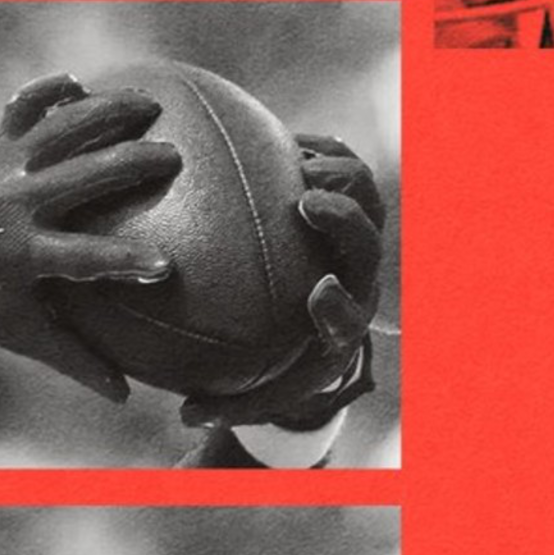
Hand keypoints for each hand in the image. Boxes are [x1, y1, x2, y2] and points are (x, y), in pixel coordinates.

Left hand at [0, 75, 179, 400]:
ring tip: (151, 105)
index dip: (124, 263)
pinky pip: (24, 107)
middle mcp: (16, 205)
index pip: (83, 260)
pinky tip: (80, 83)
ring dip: (109, 112)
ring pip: (63, 128)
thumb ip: (75, 356)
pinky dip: (47, 91)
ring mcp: (6, 167)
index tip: (164, 266)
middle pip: (84, 177)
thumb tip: (127, 395)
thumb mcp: (20, 330)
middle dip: (132, 164)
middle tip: (173, 160)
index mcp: (23, 254)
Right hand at [177, 131, 384, 432]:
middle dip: (345, 221)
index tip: (318, 293)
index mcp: (340, 322)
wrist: (321, 315)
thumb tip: (186, 414)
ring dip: (339, 177)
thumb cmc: (286, 359)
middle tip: (307, 203)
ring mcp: (360, 231)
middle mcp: (358, 274)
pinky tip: (285, 140)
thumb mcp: (263, 388)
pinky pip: (346, 163)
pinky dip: (322, 150)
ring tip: (299, 163)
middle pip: (367, 243)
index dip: (338, 305)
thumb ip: (228, 402)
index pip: (347, 317)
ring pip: (367, 196)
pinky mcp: (352, 196)